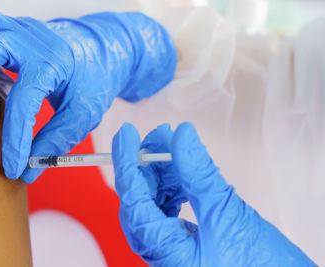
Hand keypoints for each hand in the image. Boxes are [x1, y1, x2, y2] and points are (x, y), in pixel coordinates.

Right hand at [0, 4, 176, 181]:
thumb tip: (29, 170)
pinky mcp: (11, 27)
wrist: (101, 52)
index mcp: (54, 64)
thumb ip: (56, 141)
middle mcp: (33, 40)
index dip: (14, 139)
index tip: (12, 167)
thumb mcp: (84, 114)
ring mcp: (20, 28)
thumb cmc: (94, 81)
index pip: (23, 101)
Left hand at [112, 122, 316, 265]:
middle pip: (140, 200)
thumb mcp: (226, 213)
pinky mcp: (181, 244)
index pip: (134, 201)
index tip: (127, 134)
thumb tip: (181, 135)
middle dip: (148, 164)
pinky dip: (173, 188)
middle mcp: (161, 254)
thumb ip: (199, 173)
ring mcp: (170, 250)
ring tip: (176, 149)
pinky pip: (166, 211)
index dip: (127, 164)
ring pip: (152, 204)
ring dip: (162, 174)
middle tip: (162, 135)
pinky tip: (183, 173)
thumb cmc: (262, 264)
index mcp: (166, 253)